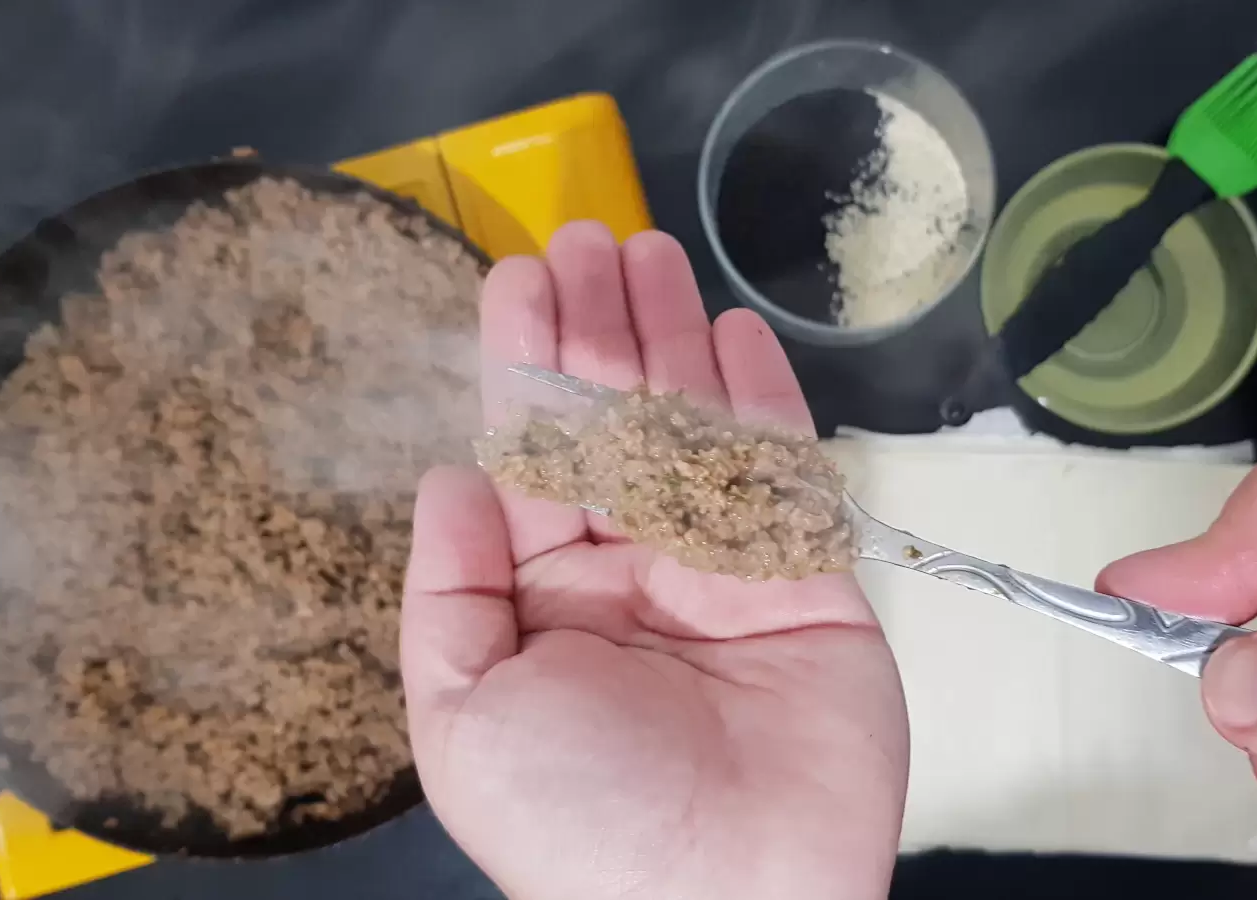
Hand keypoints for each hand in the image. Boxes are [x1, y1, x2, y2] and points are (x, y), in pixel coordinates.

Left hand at [399, 222, 907, 899]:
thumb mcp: (463, 711)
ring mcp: (722, 571)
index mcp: (545, 597)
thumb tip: (449, 473)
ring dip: (672, 338)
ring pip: (695, 427)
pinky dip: (762, 400)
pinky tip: (734, 331)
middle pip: (613, 422)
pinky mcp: (808, 582)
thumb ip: (451, 588)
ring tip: (650, 252)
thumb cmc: (578, 814)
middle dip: (597, 328)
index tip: (517, 278)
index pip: (529, 454)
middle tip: (588, 236)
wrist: (728, 897)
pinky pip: (783, 475)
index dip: (521, 363)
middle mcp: (631, 571)